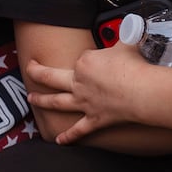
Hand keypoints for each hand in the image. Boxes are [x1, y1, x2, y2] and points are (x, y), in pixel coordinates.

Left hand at [25, 42, 147, 143]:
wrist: (141, 92)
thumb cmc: (134, 67)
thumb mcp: (127, 45)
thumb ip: (124, 37)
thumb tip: (131, 30)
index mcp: (85, 62)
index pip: (82, 58)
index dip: (92, 59)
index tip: (104, 61)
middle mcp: (79, 82)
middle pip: (51, 76)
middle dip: (37, 72)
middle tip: (29, 68)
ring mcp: (84, 102)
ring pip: (57, 102)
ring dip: (42, 101)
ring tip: (31, 99)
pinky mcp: (93, 119)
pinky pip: (78, 129)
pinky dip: (69, 136)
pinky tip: (59, 140)